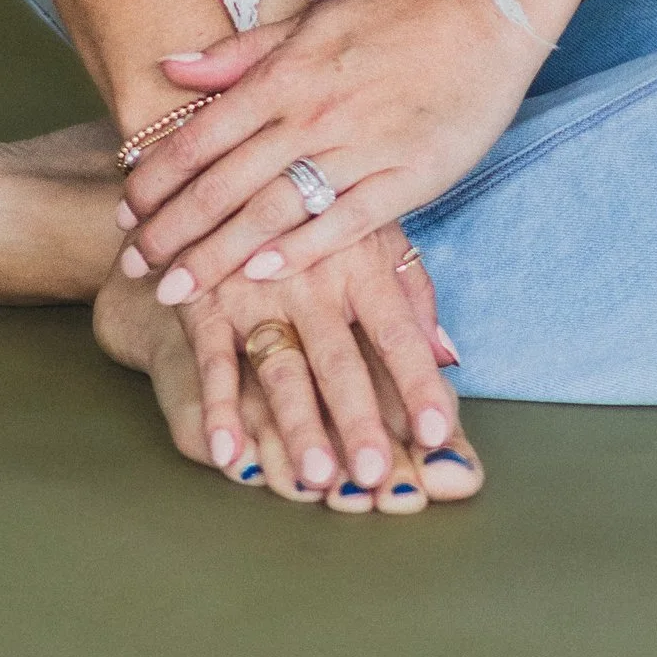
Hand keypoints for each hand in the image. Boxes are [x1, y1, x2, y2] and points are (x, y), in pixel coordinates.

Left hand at [123, 0, 576, 310]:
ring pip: (274, 210)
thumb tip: (171, 67)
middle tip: (134, 267)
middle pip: (226, 182)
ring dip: (218, 253)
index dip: (159, 177)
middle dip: (174, 229)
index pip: (204, 135)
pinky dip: (300, 250)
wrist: (491, 11)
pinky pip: (345, 222)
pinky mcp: (408, 176)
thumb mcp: (314, 18)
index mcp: (289, 74)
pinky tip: (262, 276)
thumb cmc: (400, 12)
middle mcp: (316, 113)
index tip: (125, 211)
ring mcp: (362, 147)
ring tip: (178, 289)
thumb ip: (240, 53)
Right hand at [174, 230, 469, 506]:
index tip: (437, 434)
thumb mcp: (370, 234)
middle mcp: (312, 274)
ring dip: (296, 422)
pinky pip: (214, 360)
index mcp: (360, 259)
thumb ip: (411, 295)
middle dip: (356, 416)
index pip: (396, 330)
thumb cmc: (315, 221)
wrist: (225, 179)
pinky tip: (230, 454)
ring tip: (313, 477)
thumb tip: (448, 357)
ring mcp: (256, 288)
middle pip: (338, 356)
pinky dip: (219, 407)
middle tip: (373, 473)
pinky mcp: (207, 301)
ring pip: (280, 365)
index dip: (417, 381)